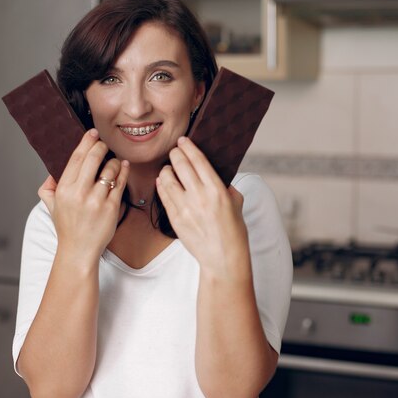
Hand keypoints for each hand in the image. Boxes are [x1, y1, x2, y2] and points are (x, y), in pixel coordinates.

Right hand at [38, 129, 128, 261]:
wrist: (79, 250)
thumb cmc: (67, 226)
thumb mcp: (51, 205)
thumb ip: (48, 186)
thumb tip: (52, 171)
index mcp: (64, 189)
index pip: (76, 158)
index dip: (86, 142)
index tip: (92, 134)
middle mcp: (79, 193)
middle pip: (94, 158)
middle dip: (101, 146)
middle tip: (104, 144)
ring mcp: (97, 201)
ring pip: (109, 170)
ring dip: (113, 161)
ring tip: (113, 161)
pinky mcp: (112, 208)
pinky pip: (121, 184)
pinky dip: (123, 172)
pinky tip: (123, 167)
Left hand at [156, 137, 249, 279]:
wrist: (223, 257)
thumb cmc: (233, 231)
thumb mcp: (235, 203)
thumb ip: (224, 186)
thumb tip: (213, 175)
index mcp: (216, 189)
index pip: (198, 160)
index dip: (188, 147)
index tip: (183, 140)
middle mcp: (199, 196)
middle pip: (180, 165)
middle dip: (175, 154)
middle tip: (175, 151)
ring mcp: (184, 207)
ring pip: (166, 178)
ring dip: (166, 169)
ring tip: (169, 169)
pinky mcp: (175, 218)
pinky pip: (163, 195)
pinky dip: (161, 185)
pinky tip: (163, 182)